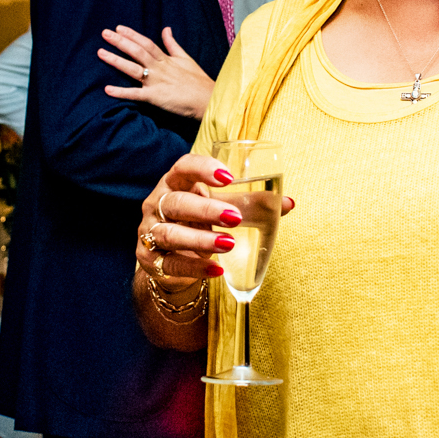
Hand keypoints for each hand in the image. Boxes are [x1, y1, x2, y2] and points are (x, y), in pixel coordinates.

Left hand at [100, 25, 214, 119]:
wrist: (208, 100)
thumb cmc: (198, 81)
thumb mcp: (186, 59)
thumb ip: (173, 44)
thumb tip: (166, 29)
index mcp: (166, 59)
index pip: (146, 43)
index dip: (132, 35)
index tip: (119, 28)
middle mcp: (159, 68)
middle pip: (137, 51)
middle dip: (120, 42)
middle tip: (105, 33)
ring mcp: (156, 82)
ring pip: (133, 69)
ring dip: (116, 60)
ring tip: (101, 53)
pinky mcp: (155, 97)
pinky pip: (135, 94)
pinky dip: (121, 92)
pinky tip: (107, 90)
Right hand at [135, 154, 295, 290]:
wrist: (173, 256)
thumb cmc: (199, 221)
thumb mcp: (223, 208)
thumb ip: (252, 205)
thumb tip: (289, 203)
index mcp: (176, 182)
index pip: (183, 167)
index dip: (203, 169)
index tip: (228, 177)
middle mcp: (159, 203)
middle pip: (177, 202)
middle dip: (206, 209)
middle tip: (235, 217)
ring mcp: (150, 231)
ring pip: (169, 233)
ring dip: (200, 239)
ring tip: (228, 244)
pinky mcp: (150, 259)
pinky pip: (170, 264)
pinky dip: (194, 268)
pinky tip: (216, 270)